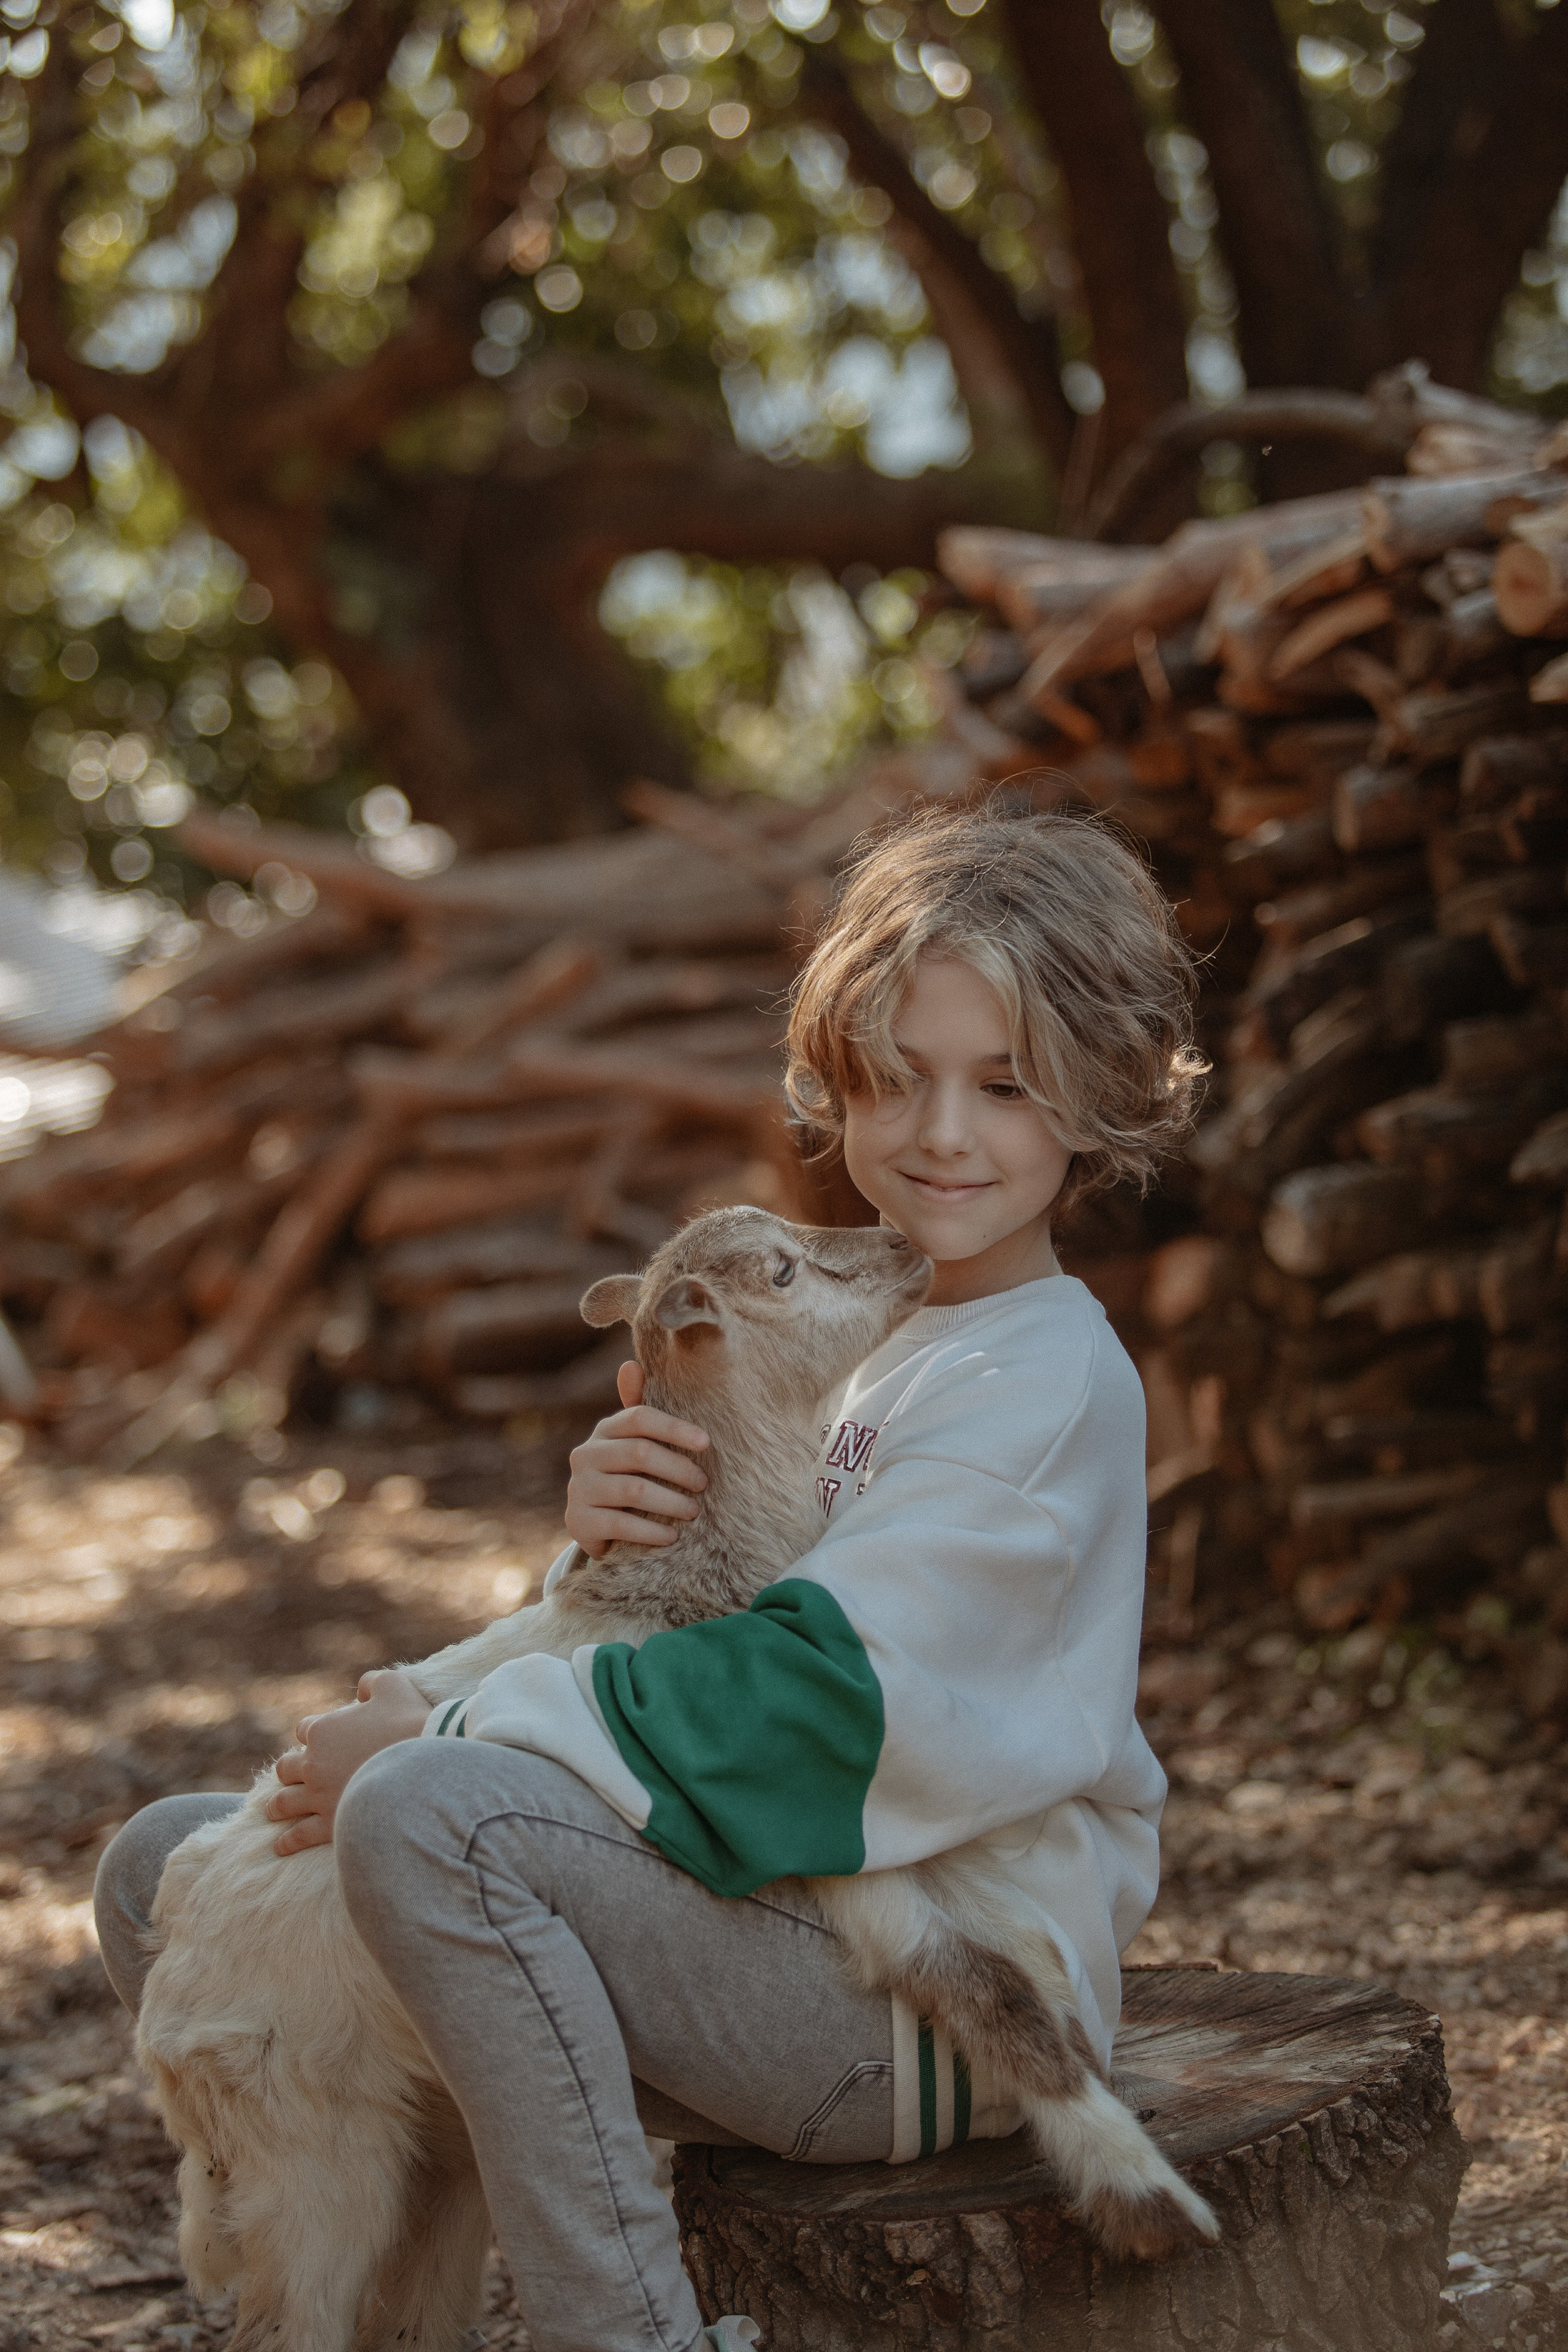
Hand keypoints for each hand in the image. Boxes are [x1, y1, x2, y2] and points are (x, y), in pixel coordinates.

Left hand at [265, 1668, 430, 1855]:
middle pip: (286, 1767)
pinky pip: (299, 1836)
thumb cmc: (408, 1723)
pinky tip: (280, 1846)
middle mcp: (313, 1764)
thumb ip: (371, 1683)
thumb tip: (361, 1692)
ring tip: (273, 1810)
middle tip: (292, 1776)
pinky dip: (287, 1841)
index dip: (314, 1733)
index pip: (305, 1730)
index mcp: (322, 1730)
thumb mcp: (393, 1687)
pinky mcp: (328, 1824)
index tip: (323, 1739)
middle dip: (289, 1770)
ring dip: (277, 1805)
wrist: (422, 1769)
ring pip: (284, 1802)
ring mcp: (318, 1796)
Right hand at [564, 1360, 709, 1558]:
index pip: (639, 1417)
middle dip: (678, 1468)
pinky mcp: (578, 1520)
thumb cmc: (630, 1477)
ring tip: (693, 1511)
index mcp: (605, 1430)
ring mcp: (578, 1487)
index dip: (674, 1428)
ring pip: (633, 1489)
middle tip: (704, 1484)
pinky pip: (620, 1523)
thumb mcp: (638, 1447)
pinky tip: (672, 1536)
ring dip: (670, 1501)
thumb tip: (631, 1365)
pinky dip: (650, 1530)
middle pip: (639, 1453)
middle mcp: (586, 1454)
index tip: (706, 1443)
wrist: (598, 1528)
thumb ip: (644, 1414)